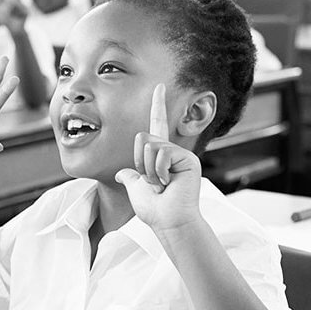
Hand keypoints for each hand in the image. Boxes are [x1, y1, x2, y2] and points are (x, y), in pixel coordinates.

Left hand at [115, 84, 201, 230]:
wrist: (170, 222)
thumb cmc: (155, 210)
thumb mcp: (136, 191)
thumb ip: (130, 178)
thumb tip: (122, 174)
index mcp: (161, 156)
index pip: (157, 126)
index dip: (158, 106)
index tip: (159, 86)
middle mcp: (173, 152)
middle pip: (144, 138)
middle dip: (140, 163)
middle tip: (154, 183)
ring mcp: (181, 155)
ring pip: (151, 146)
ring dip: (149, 170)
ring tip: (162, 185)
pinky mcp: (188, 158)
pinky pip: (161, 154)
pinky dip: (158, 171)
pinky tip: (168, 183)